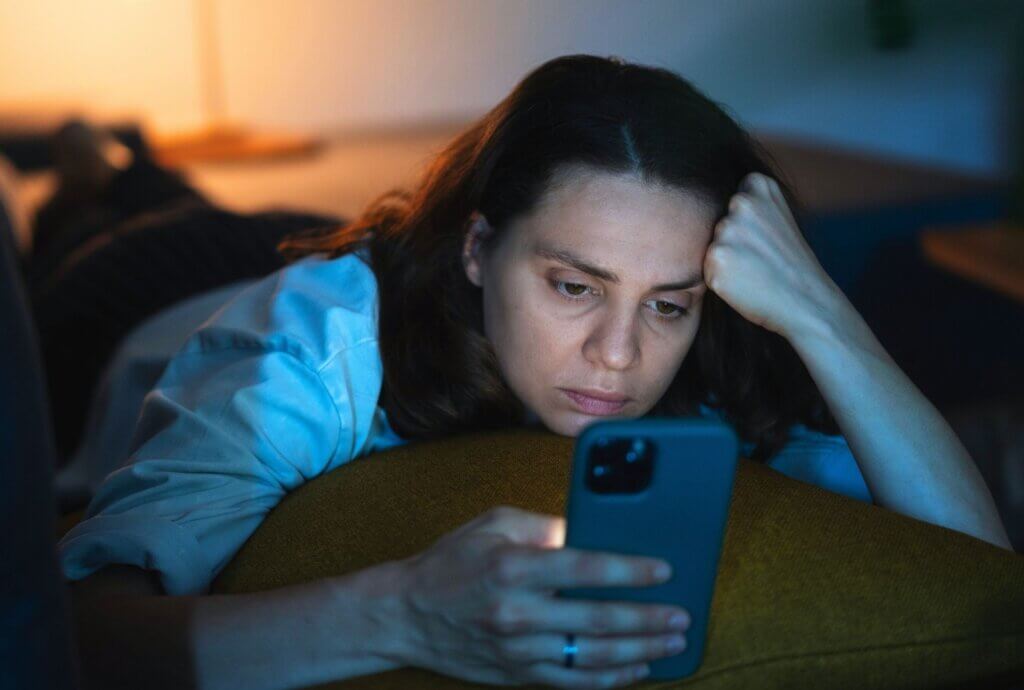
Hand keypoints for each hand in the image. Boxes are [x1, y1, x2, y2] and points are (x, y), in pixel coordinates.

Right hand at [393, 505, 691, 687]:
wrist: (406, 614)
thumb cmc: (453, 561)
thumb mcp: (495, 524)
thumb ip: (547, 528)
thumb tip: (592, 533)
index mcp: (514, 565)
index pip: (585, 568)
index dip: (630, 570)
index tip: (664, 570)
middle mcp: (518, 611)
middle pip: (598, 619)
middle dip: (647, 618)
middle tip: (682, 616)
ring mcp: (518, 649)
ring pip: (592, 657)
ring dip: (639, 651)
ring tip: (672, 643)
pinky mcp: (516, 675)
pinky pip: (572, 682)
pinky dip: (609, 678)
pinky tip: (636, 669)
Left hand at [703, 172, 840, 339]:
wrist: (807, 302)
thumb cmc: (790, 263)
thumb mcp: (779, 216)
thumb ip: (754, 201)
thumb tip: (712, 195)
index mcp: (758, 184)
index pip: (729, 202)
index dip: (746, 226)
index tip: (766, 238)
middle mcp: (742, 202)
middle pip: (717, 225)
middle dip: (733, 244)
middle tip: (761, 259)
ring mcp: (729, 229)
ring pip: (710, 247)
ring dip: (726, 262)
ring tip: (755, 271)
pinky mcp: (717, 257)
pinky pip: (706, 269)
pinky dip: (720, 281)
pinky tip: (745, 283)